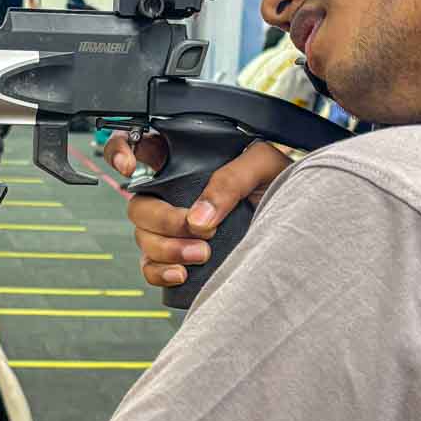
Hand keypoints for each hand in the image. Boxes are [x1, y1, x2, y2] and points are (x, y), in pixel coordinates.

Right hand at [103, 132, 289, 288]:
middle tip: (199, 230)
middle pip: (138, 205)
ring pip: (143, 238)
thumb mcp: (263, 166)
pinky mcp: (179, 256)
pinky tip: (181, 274)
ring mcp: (173, 227)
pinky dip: (159, 273)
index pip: (138, 147)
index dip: (119, 151)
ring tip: (202, 254)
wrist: (300, 221)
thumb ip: (231, 180)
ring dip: (166, 250)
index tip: (129, 168)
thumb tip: (199, 217)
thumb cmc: (282, 183)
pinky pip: (151, 268)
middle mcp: (173, 193)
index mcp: (185, 159)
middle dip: (163, 221)